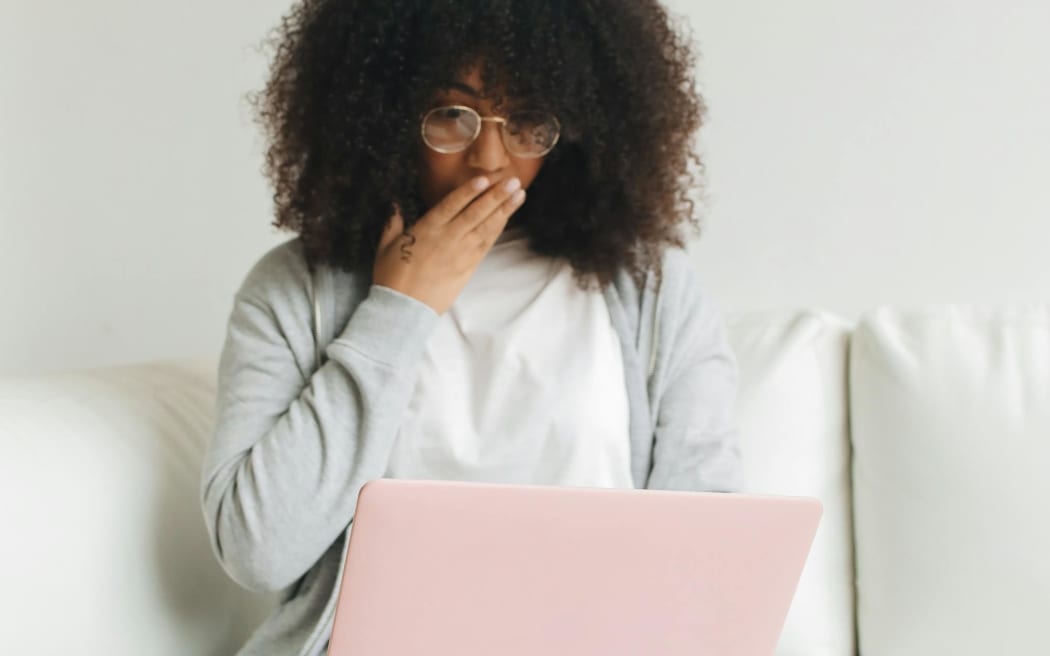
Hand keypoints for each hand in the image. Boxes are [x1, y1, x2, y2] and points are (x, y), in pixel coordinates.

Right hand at [372, 176, 525, 314]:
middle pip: (476, 212)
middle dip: (496, 195)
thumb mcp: (385, 245)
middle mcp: (448, 238)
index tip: (485, 178)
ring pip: (486, 227)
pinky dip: (497, 230)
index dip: (470, 190)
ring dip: (504, 210)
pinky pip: (486, 245)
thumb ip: (393, 221)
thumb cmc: (391, 277)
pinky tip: (507, 218)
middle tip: (513, 181)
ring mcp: (460, 253)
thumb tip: (394, 202)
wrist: (404, 308)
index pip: (452, 204)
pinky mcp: (468, 267)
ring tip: (518, 195)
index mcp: (427, 229)